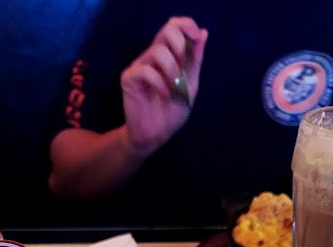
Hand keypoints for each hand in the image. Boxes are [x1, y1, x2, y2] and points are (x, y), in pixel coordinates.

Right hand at [120, 17, 207, 158]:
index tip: (196, 39)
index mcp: (168, 54)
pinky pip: (146, 71)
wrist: (156, 136)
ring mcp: (140, 66)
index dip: (187, 25)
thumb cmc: (172, 112)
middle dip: (180, 47)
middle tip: (183, 68)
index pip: (174, 26)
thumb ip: (195, 61)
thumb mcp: (190, 85)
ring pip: (158, 52)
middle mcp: (152, 55)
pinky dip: (160, 83)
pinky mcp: (129, 78)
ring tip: (174, 88)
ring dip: (172, 71)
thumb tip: (203, 33)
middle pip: (166, 30)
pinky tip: (164, 95)